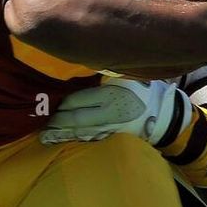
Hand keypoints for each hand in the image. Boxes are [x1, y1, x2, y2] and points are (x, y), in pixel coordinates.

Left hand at [40, 77, 191, 146]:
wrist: (165, 114)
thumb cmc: (143, 89)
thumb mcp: (125, 75)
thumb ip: (102, 74)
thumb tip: (74, 66)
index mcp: (112, 94)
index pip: (78, 100)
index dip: (62, 102)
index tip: (49, 100)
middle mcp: (109, 113)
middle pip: (76, 118)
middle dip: (57, 121)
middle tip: (42, 122)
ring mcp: (111, 128)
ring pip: (80, 132)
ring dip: (62, 134)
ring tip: (45, 136)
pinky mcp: (113, 136)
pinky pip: (90, 138)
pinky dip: (75, 138)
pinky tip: (64, 139)